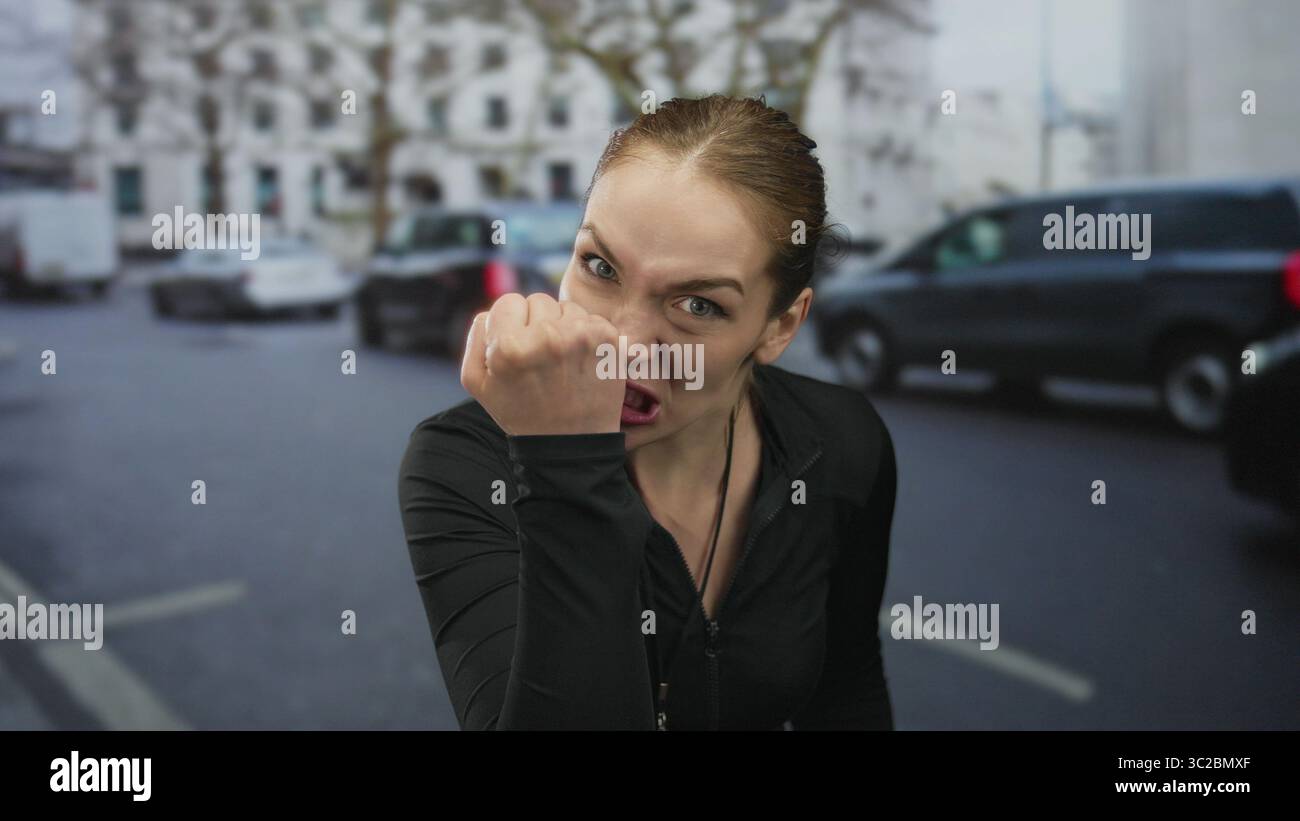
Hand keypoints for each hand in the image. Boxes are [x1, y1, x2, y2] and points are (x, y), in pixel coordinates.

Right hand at [461, 293, 624, 435]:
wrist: (571, 444)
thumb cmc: (521, 412)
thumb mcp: (478, 382)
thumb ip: (477, 336)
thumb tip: (493, 310)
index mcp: (510, 346)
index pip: (507, 302)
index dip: (510, 324)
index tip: (518, 347)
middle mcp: (546, 336)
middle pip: (538, 300)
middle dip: (536, 323)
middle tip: (541, 357)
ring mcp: (581, 336)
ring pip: (566, 307)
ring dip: (562, 326)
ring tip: (561, 361)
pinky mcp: (607, 339)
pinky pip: (590, 318)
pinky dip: (586, 334)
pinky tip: (580, 360)